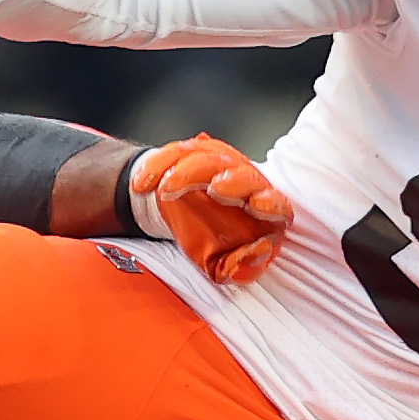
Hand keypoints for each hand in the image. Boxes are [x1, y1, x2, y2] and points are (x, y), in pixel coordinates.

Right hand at [130, 134, 292, 283]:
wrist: (181, 213)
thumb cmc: (208, 238)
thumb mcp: (221, 263)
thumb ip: (240, 268)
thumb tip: (255, 253)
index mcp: (259, 206)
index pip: (274, 201)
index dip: (270, 203)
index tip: (260, 206)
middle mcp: (243, 178)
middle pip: (243, 172)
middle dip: (231, 179)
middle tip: (215, 188)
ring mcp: (217, 160)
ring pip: (206, 157)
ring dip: (184, 172)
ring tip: (166, 190)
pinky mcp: (191, 151)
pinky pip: (174, 152)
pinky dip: (157, 166)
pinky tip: (144, 185)